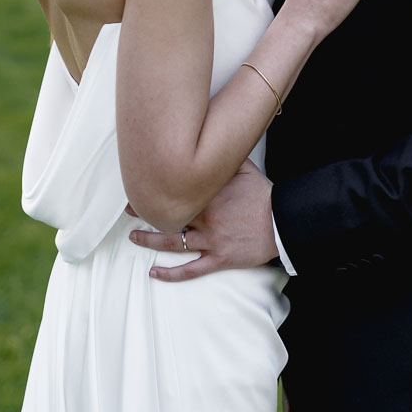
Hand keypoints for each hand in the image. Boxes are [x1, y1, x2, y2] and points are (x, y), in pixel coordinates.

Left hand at [127, 160, 278, 281]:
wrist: (284, 222)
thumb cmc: (264, 196)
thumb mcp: (245, 170)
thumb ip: (225, 158)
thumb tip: (212, 138)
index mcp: (208, 196)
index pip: (174, 190)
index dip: (154, 188)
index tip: (138, 185)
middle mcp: (205, 218)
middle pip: (167, 215)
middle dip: (144, 212)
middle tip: (127, 210)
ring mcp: (211, 241)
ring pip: (172, 243)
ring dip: (149, 241)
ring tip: (133, 237)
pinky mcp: (219, 259)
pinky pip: (191, 270)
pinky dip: (171, 274)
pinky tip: (154, 273)